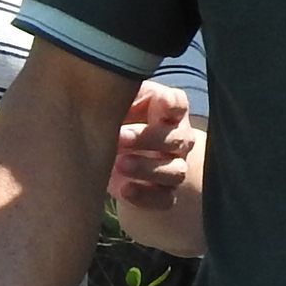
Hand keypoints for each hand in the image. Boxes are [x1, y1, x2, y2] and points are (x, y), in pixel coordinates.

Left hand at [106, 82, 196, 210]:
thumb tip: (106, 86)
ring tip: (119, 164)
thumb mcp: (116, 108)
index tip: (158, 104)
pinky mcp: (164, 195)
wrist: (114, 164)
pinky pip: (166, 199)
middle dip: (149, 138)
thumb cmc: (116, 126)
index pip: (178, 104)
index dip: (172, 105)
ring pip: (176, 170)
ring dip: (148, 168)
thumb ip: (117, 97)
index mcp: (166, 114)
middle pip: (178, 138)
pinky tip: (125, 190)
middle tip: (119, 137)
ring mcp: (173, 168)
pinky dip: (146, 196)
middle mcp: (177, 140)